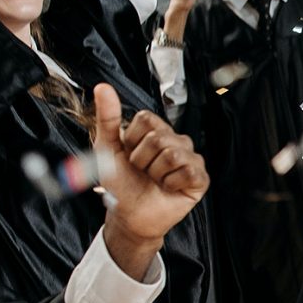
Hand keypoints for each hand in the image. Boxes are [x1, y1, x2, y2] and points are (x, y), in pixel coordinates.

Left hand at [92, 84, 207, 278]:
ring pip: (173, 155)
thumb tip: (102, 87)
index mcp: (156, 131)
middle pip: (159, 138)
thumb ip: (107, 117)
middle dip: (142, 160)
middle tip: (142, 172)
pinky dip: (172, 184)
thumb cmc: (120, 183)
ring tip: (155, 181)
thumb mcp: (107, 148)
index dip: (132, 141)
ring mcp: (190, 158)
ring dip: (156, 174)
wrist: (129, 216)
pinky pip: (188, 171)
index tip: (129, 155)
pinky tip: (169, 188)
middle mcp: (176, 141)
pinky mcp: (200, 178)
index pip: (147, 120)